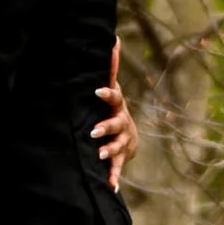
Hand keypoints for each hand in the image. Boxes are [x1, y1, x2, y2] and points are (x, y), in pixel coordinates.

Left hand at [94, 40, 138, 192]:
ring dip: (110, 152)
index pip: (114, 97)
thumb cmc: (113, 109)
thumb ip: (111, 67)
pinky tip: (111, 187)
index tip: (97, 91)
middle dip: (106, 128)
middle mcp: (122, 124)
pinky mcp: (121, 158)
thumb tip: (112, 37)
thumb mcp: (112, 89)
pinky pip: (117, 169)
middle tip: (94, 131)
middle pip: (115, 125)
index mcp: (117, 107)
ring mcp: (123, 142)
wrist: (129, 138)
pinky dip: (114, 178)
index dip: (106, 94)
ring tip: (100, 156)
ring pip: (117, 147)